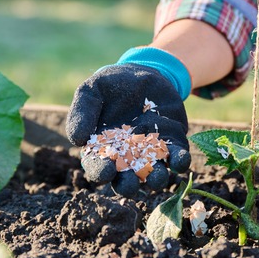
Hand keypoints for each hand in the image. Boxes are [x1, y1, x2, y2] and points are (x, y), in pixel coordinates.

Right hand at [66, 63, 191, 196]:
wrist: (142, 72)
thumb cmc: (111, 85)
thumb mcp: (91, 91)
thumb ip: (81, 112)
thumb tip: (78, 139)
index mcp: (102, 149)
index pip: (98, 167)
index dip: (100, 172)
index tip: (106, 170)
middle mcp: (127, 157)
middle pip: (126, 180)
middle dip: (129, 185)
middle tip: (131, 182)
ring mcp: (151, 153)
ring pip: (154, 174)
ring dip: (156, 179)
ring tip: (157, 176)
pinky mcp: (172, 143)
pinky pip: (177, 158)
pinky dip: (180, 162)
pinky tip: (180, 160)